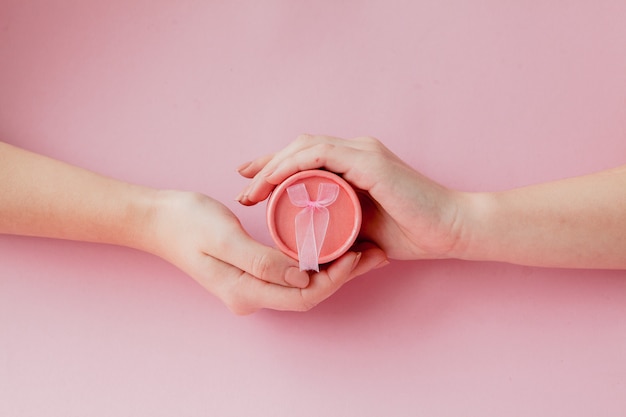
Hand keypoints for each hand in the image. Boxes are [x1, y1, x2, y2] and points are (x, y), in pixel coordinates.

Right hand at [146, 190, 386, 313]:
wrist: (157, 219)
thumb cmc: (186, 223)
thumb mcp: (224, 238)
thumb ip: (262, 261)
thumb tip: (303, 276)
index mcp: (246, 291)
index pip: (303, 296)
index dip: (335, 279)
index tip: (358, 255)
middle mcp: (252, 295)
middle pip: (310, 293)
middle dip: (344, 276)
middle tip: (374, 253)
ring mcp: (252, 285)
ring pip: (304, 283)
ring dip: (334, 268)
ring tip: (364, 249)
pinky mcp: (253, 271)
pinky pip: (292, 271)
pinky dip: (316, 260)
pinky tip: (332, 243)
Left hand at [236, 135, 464, 260]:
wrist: (451, 230)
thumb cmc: (413, 232)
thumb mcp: (363, 232)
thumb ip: (339, 229)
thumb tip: (313, 243)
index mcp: (356, 164)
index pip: (307, 158)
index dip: (275, 168)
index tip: (251, 186)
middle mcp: (357, 151)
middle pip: (300, 147)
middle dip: (267, 166)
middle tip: (245, 190)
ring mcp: (363, 153)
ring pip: (305, 147)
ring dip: (273, 167)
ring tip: (252, 191)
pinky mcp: (369, 161)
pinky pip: (320, 155)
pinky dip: (293, 166)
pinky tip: (274, 182)